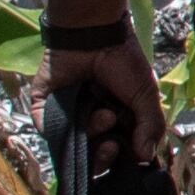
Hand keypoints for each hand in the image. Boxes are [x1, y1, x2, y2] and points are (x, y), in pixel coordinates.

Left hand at [42, 41, 166, 168]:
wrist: (96, 33)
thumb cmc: (124, 61)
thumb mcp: (146, 96)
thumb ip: (150, 127)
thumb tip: (146, 159)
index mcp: (117, 122)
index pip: (118, 153)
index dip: (123, 160)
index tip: (132, 157)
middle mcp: (92, 122)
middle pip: (93, 156)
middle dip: (104, 156)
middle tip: (112, 146)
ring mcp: (67, 117)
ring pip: (73, 145)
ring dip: (91, 135)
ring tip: (103, 115)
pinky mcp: (44, 108)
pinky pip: (48, 130)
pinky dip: (61, 131)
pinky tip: (80, 117)